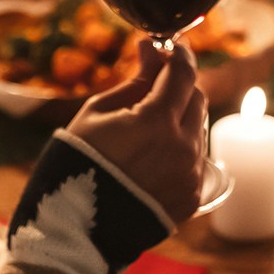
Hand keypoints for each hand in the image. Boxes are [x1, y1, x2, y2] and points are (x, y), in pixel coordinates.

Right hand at [63, 40, 206, 222]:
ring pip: (199, 129)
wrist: (75, 228)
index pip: (184, 73)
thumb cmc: (78, 163)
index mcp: (157, 122)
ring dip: (180, 118)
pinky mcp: (193, 197)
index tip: (171, 46)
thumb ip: (136, 80)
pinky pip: (196, 160)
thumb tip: (153, 49)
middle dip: (179, 85)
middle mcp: (183, 148)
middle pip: (197, 98)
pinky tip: (151, 155)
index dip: (179, 54)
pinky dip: (180, 149)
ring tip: (146, 126)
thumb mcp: (98, 112)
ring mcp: (191, 175)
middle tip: (155, 82)